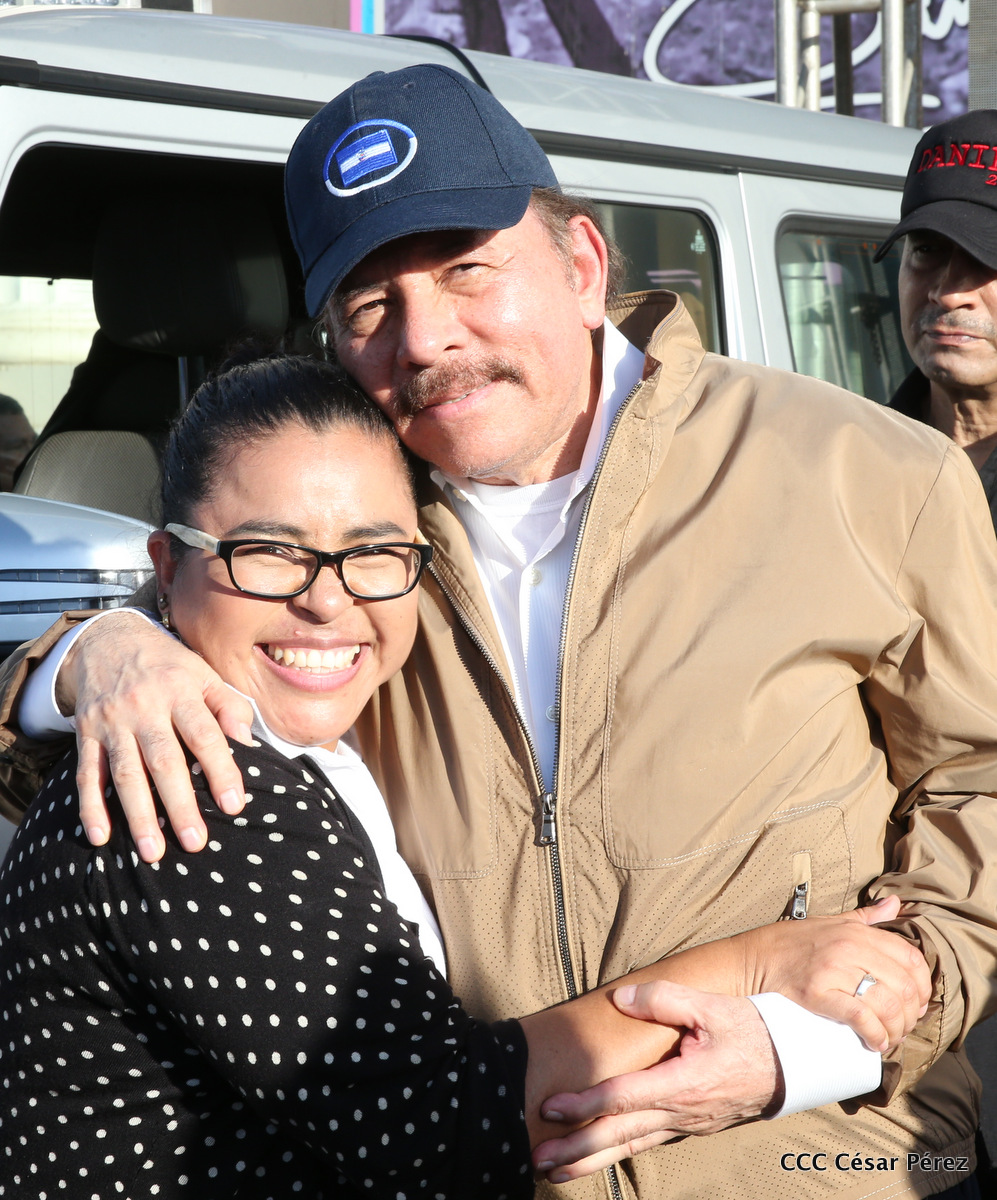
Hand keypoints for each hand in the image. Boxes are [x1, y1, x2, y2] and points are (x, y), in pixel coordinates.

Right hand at [66, 612, 252, 860]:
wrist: (109, 639)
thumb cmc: (168, 665)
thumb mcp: (204, 673)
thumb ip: (229, 706)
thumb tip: (248, 744)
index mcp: (180, 691)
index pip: (204, 734)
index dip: (220, 770)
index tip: (235, 805)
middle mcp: (144, 707)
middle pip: (163, 760)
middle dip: (179, 804)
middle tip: (195, 842)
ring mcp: (112, 722)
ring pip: (125, 773)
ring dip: (138, 815)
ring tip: (153, 852)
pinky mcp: (86, 733)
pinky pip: (87, 773)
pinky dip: (90, 806)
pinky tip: (100, 836)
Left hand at [533, 983, 780, 1181]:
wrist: (793, 1064)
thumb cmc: (751, 1032)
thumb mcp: (711, 1006)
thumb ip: (663, 999)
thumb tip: (619, 998)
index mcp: (683, 1083)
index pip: (624, 1097)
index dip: (585, 1104)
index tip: (551, 1108)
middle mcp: (681, 1112)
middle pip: (619, 1133)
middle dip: (577, 1148)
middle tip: (537, 1158)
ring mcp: (685, 1124)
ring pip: (630, 1146)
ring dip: (591, 1161)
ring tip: (553, 1171)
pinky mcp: (689, 1126)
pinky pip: (646, 1144)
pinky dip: (616, 1154)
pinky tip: (596, 1159)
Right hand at [736, 895, 930, 1052]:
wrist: (749, 961)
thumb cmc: (789, 944)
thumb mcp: (829, 921)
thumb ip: (865, 917)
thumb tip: (895, 904)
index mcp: (855, 931)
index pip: (910, 958)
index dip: (923, 985)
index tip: (918, 1002)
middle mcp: (849, 947)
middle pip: (904, 985)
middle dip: (911, 1013)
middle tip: (904, 1026)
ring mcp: (833, 970)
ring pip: (887, 1004)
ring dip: (896, 1029)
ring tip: (890, 1037)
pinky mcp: (818, 994)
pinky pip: (861, 1017)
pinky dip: (875, 1034)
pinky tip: (875, 1043)